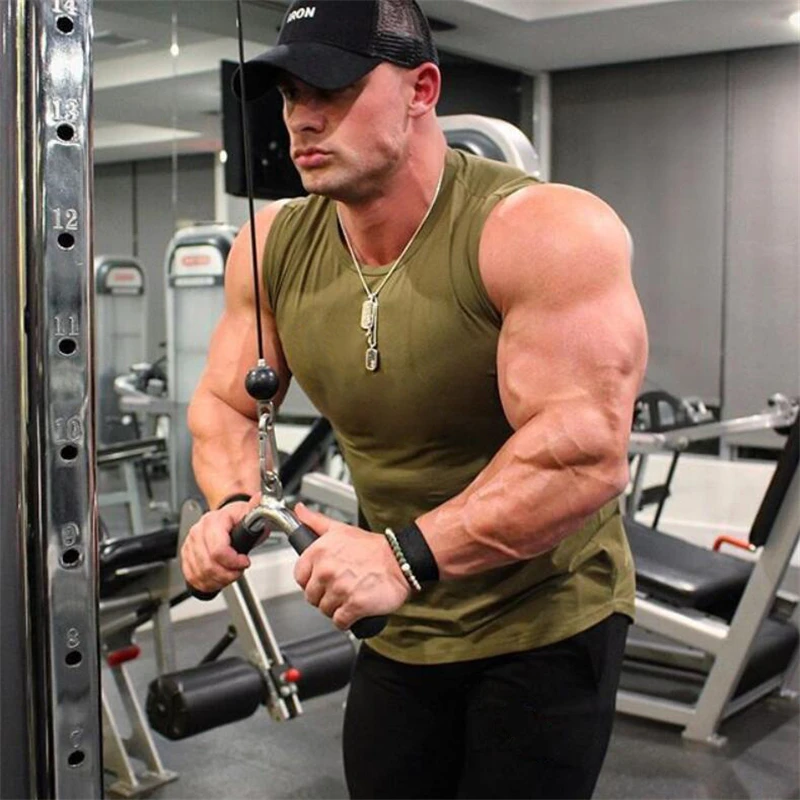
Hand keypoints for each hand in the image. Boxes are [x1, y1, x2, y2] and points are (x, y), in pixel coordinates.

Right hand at [180, 498, 261, 593]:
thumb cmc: (237, 517)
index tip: (245, 562)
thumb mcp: (250, 513)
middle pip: (208, 565)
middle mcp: (197, 532)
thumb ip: (255, 509)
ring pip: (200, 573)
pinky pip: (192, 576)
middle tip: (238, 571)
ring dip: (218, 580)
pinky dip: (206, 582)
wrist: (226, 517)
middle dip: (228, 574)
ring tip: (230, 574)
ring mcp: (190, 544)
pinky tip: (217, 578)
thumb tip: (260, 499)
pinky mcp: (186, 555)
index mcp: (212, 521)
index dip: (234, 562)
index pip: (218, 550)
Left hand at [293, 503, 410, 630]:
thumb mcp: (341, 529)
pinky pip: (340, 622)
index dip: (311, 580)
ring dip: (337, 608)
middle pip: (312, 596)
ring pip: (325, 610)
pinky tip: (354, 609)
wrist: (401, 560)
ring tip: (349, 597)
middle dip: (324, 595)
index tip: (321, 580)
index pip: (300, 576)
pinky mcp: (354, 606)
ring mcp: (340, 589)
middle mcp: (327, 570)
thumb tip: (299, 510)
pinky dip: (347, 620)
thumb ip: (316, 521)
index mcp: (319, 552)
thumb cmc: (373, 547)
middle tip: (340, 589)